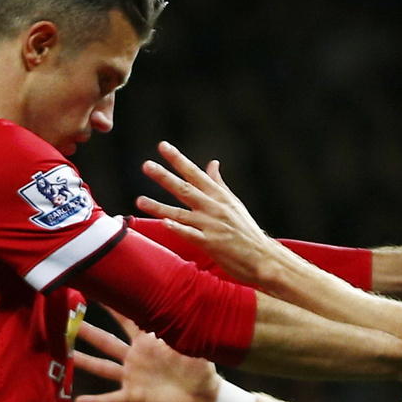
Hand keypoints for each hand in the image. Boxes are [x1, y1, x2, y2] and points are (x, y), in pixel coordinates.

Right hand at [72, 311, 220, 401]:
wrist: (206, 399)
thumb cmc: (201, 368)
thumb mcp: (194, 346)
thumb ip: (184, 329)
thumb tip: (184, 306)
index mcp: (149, 341)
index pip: (128, 318)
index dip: (113, 306)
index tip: (96, 291)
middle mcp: (136, 357)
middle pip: (106, 341)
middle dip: (87, 330)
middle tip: (67, 318)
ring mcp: (133, 377)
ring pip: (102, 367)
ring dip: (83, 361)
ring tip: (64, 354)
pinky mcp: (134, 397)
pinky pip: (112, 399)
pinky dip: (96, 401)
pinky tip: (79, 401)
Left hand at [136, 141, 279, 283]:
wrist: (262, 256)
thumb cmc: (246, 230)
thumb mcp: (234, 203)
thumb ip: (219, 184)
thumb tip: (212, 163)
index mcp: (219, 196)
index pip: (195, 173)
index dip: (178, 159)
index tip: (163, 146)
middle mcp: (214, 207)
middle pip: (185, 189)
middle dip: (164, 176)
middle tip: (146, 165)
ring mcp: (211, 225)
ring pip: (180, 213)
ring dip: (159, 206)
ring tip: (139, 200)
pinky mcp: (211, 244)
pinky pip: (190, 234)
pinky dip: (177, 228)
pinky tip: (163, 223)